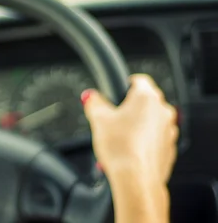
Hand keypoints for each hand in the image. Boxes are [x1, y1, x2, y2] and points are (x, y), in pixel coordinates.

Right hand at [82, 74, 178, 222]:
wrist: (135, 179)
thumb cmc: (122, 148)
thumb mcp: (98, 118)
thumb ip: (93, 102)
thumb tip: (90, 96)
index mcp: (147, 97)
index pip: (138, 79)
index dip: (124, 83)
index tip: (116, 92)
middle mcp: (163, 112)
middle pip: (144, 102)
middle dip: (127, 108)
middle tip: (110, 118)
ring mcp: (168, 131)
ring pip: (149, 122)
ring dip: (135, 126)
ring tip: (116, 139)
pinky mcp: (168, 150)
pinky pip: (153, 140)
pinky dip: (141, 143)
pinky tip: (126, 151)